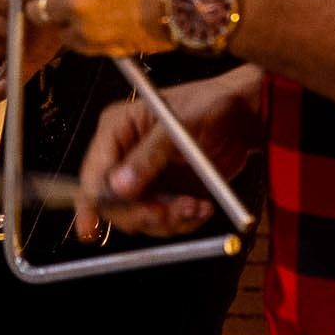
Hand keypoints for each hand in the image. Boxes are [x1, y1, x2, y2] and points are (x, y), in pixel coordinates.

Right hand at [74, 65, 264, 241]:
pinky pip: (164, 222)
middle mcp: (125, 155)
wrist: (244, 118)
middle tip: (169, 215)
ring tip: (197, 206)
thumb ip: (149, 155)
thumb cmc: (211, 105)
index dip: (91, 202)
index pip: (93, 172)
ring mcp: (145, 178)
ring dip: (169, 220)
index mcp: (118, 128)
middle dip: (142, 214)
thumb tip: (118, 186)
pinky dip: (183, 221)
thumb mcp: (180, 124)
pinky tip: (201, 207)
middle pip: (112, 202)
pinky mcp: (166, 194)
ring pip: (140, 218)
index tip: (93, 229)